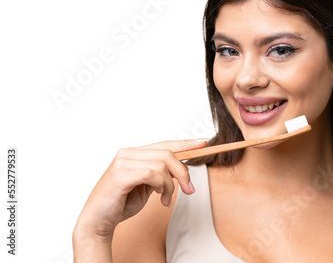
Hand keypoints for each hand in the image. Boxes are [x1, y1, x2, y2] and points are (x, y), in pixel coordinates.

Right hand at [73, 139, 206, 242]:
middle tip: (188, 190)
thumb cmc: (120, 204)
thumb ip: (160, 175)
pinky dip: (161, 186)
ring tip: (165, 199)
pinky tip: (159, 198)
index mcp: (134, 154)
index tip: (203, 143)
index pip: (164, 144)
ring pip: (162, 165)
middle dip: (183, 172)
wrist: (98, 222)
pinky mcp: (121, 175)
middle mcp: (128, 153)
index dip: (185, 143)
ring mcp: (123, 162)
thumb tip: (179, 170)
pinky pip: (151, 174)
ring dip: (170, 185)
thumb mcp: (147, 187)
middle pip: (168, 154)